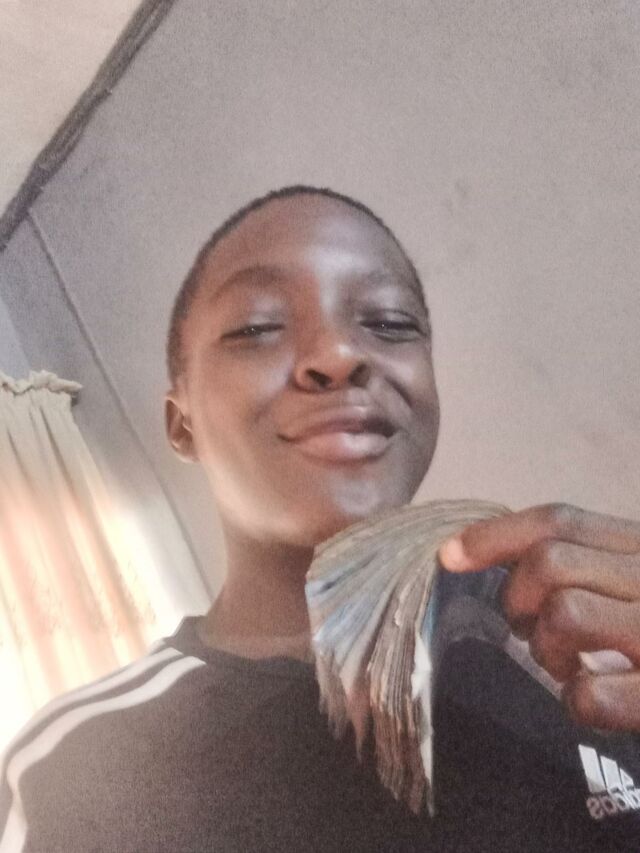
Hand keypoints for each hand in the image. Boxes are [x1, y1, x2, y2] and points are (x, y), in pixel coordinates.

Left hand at [438, 503, 639, 731]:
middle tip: (532, 630)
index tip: (448, 556)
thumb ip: (593, 564)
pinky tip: (595, 701)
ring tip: (567, 664)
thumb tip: (501, 561)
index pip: (561, 520)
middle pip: (550, 561)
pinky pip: (591, 692)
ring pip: (564, 613)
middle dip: (518, 599)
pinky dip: (577, 700)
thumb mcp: (637, 578)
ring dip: (547, 648)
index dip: (495, 535)